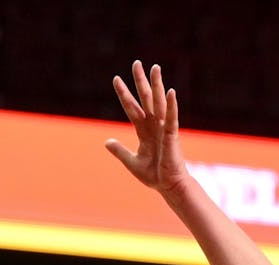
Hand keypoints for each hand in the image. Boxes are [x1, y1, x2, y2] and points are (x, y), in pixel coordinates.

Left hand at [106, 60, 187, 194]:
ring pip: (159, 102)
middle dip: (141, 81)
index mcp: (143, 131)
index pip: (131, 107)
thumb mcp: (132, 162)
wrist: (169, 187)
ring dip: (157, 85)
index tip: (116, 79)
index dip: (124, 94)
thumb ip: (120, 151)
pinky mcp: (172, 135)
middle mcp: (154, 125)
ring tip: (155, 67)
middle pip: (146, 98)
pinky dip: (171, 105)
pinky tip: (170, 91)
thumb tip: (107, 141)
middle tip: (137, 63)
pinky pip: (171, 117)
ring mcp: (163, 128)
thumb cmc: (154, 176)